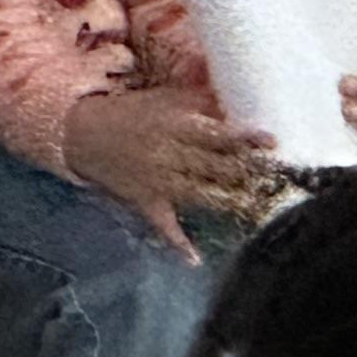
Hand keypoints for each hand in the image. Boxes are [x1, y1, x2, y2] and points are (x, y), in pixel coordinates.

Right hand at [61, 86, 272, 255]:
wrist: (80, 134)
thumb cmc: (130, 113)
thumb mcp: (164, 99)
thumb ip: (200, 100)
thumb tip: (239, 96)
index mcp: (174, 126)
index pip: (215, 134)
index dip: (244, 138)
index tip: (272, 141)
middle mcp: (168, 155)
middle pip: (214, 166)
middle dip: (246, 171)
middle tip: (276, 175)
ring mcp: (156, 181)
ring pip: (198, 195)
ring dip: (226, 202)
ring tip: (256, 207)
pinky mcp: (144, 201)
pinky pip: (162, 224)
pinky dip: (176, 242)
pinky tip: (194, 260)